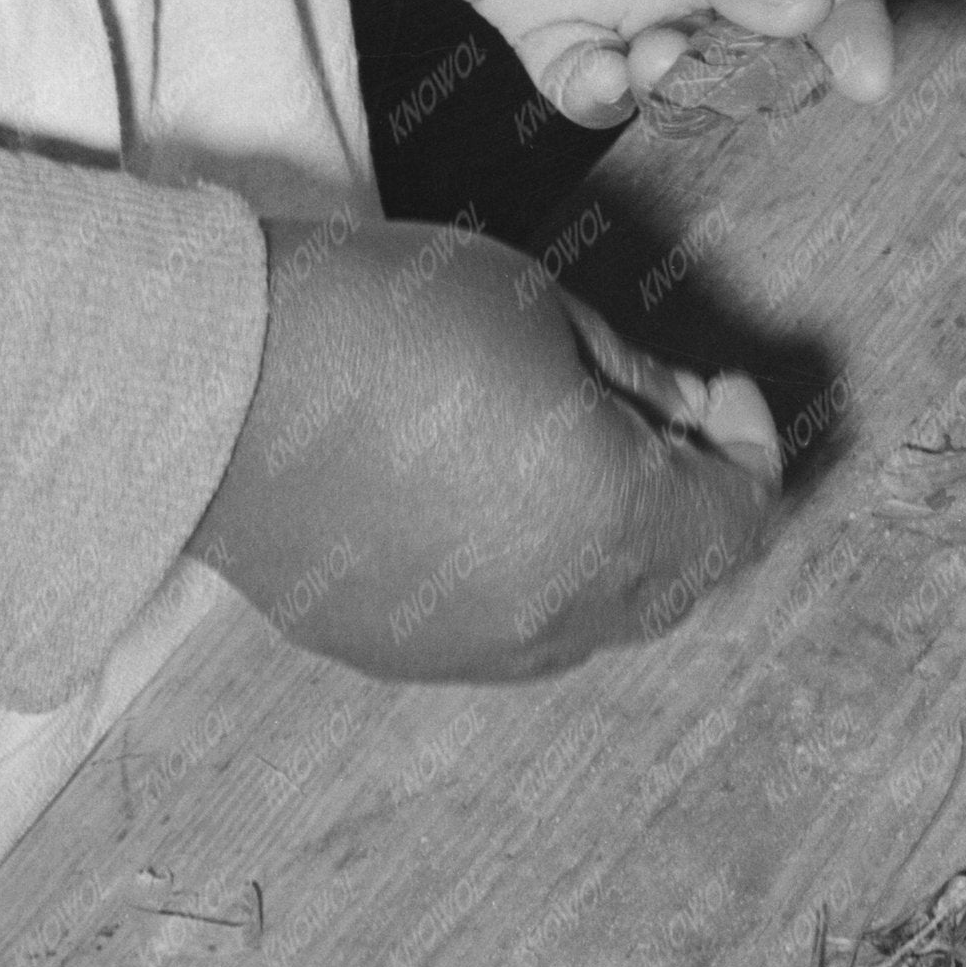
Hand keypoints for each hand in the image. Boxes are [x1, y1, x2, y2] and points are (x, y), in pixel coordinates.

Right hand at [184, 216, 783, 679]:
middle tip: (672, 419)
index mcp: (611, 523)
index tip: (727, 388)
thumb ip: (638, 380)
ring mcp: (474, 649)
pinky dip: (537, 576)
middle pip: (679, 582)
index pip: (738, 520)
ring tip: (583, 458)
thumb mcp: (542, 312)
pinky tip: (498, 503)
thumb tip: (693, 416)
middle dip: (695, 500)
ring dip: (619, 549)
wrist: (216, 390)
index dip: (749, 449)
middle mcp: (556, 614)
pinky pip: (510, 633)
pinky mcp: (404, 654)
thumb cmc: (385, 324)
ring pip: (596, 619)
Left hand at [334, 0, 897, 127]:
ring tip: (654, 58)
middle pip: (766, 26)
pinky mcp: (546, 7)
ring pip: (686, 66)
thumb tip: (805, 7)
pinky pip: (592, 79)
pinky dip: (605, 95)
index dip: (853, 12)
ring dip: (684, 84)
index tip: (865, 77)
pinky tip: (603, 77)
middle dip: (762, 64)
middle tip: (736, 72)